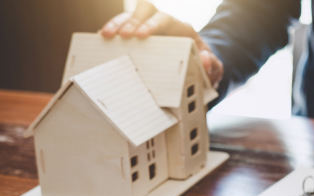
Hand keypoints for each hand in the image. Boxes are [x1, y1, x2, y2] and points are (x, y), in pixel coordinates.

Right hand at [100, 0, 222, 87]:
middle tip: (122, 36)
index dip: (152, 25)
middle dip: (132, 21)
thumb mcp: (213, 66)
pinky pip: (124, 27)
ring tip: (105, 35)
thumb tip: (206, 59)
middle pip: (146, 11)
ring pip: (131, 16)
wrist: (199, 63)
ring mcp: (150, 27)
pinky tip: (101, 38)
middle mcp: (164, 23)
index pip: (166, 20)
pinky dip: (113, 30)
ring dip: (117, 23)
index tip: (141, 36)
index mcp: (182, 28)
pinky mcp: (139, 34)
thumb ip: (212, 64)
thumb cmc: (204, 63)